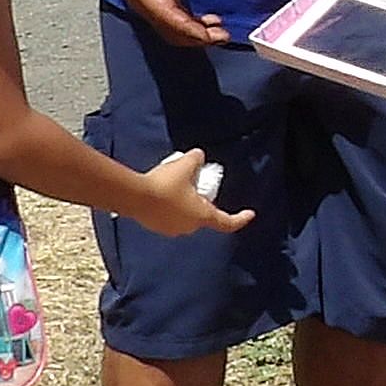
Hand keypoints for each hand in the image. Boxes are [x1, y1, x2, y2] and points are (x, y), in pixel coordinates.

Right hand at [107, 0, 224, 48]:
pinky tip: (209, 23)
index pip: (166, 17)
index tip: (210, 35)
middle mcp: (142, 2)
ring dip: (195, 36)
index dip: (189, 29)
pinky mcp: (159, 0)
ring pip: (172, 30)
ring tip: (220, 34)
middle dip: (196, 37)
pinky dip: (191, 27)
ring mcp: (150, 3)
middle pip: (170, 30)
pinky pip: (174, 22)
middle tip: (222, 36)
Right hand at [133, 149, 253, 238]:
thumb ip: (196, 159)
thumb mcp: (185, 165)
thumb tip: (199, 156)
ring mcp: (171, 229)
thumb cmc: (165, 184)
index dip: (241, 218)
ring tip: (176, 185)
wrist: (135, 197)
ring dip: (184, 203)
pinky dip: (169, 206)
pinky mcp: (155, 226)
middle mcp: (189, 227)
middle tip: (197, 184)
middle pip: (203, 215)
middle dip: (202, 201)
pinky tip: (161, 192)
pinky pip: (168, 216)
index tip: (251, 214)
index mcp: (202, 216)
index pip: (227, 222)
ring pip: (184, 216)